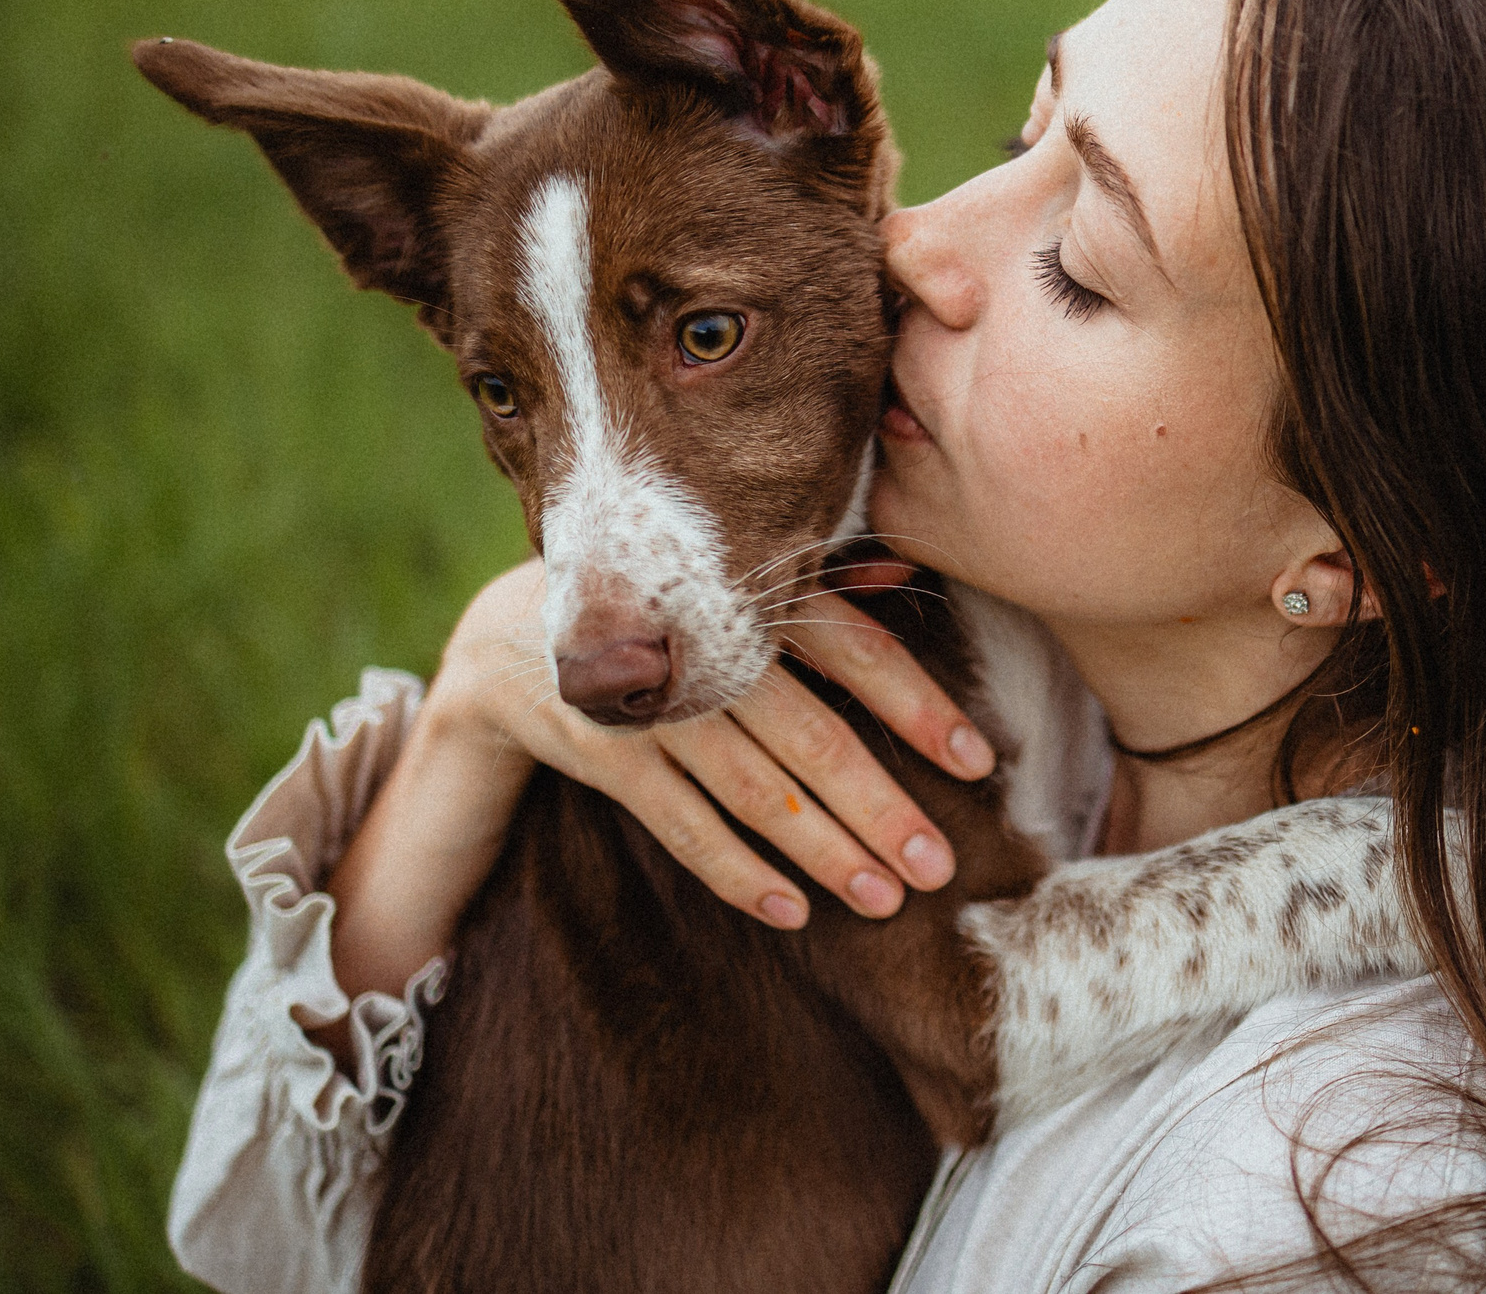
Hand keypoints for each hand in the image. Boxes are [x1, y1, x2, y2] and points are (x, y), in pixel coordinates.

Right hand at [326, 555, 995, 1007]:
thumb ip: (811, 588)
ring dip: (823, 850)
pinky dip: (734, 870)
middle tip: (941, 866)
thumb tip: (901, 572)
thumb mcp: (722, 586)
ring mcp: (648, 702)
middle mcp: (702, 645)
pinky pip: (679, 823)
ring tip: (885, 900)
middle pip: (810, 733)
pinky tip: (790, 912)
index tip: (979, 760)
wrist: (507, 638)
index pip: (850, 646)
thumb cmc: (657, 613)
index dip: (915, 701)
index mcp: (747, 594)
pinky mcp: (602, 751)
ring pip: (752, 789)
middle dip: (880, 805)